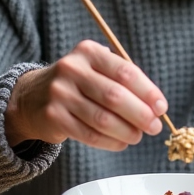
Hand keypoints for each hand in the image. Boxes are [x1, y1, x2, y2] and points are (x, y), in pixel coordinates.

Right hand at [4, 40, 166, 150]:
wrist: (32, 97)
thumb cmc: (78, 84)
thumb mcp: (95, 69)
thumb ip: (123, 81)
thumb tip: (156, 106)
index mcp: (88, 52)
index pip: (125, 72)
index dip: (148, 92)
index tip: (161, 107)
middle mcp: (72, 69)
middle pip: (115, 96)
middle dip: (140, 115)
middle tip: (154, 127)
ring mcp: (60, 93)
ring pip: (103, 119)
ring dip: (127, 131)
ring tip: (138, 136)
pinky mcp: (54, 117)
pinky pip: (89, 134)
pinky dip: (111, 142)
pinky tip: (121, 143)